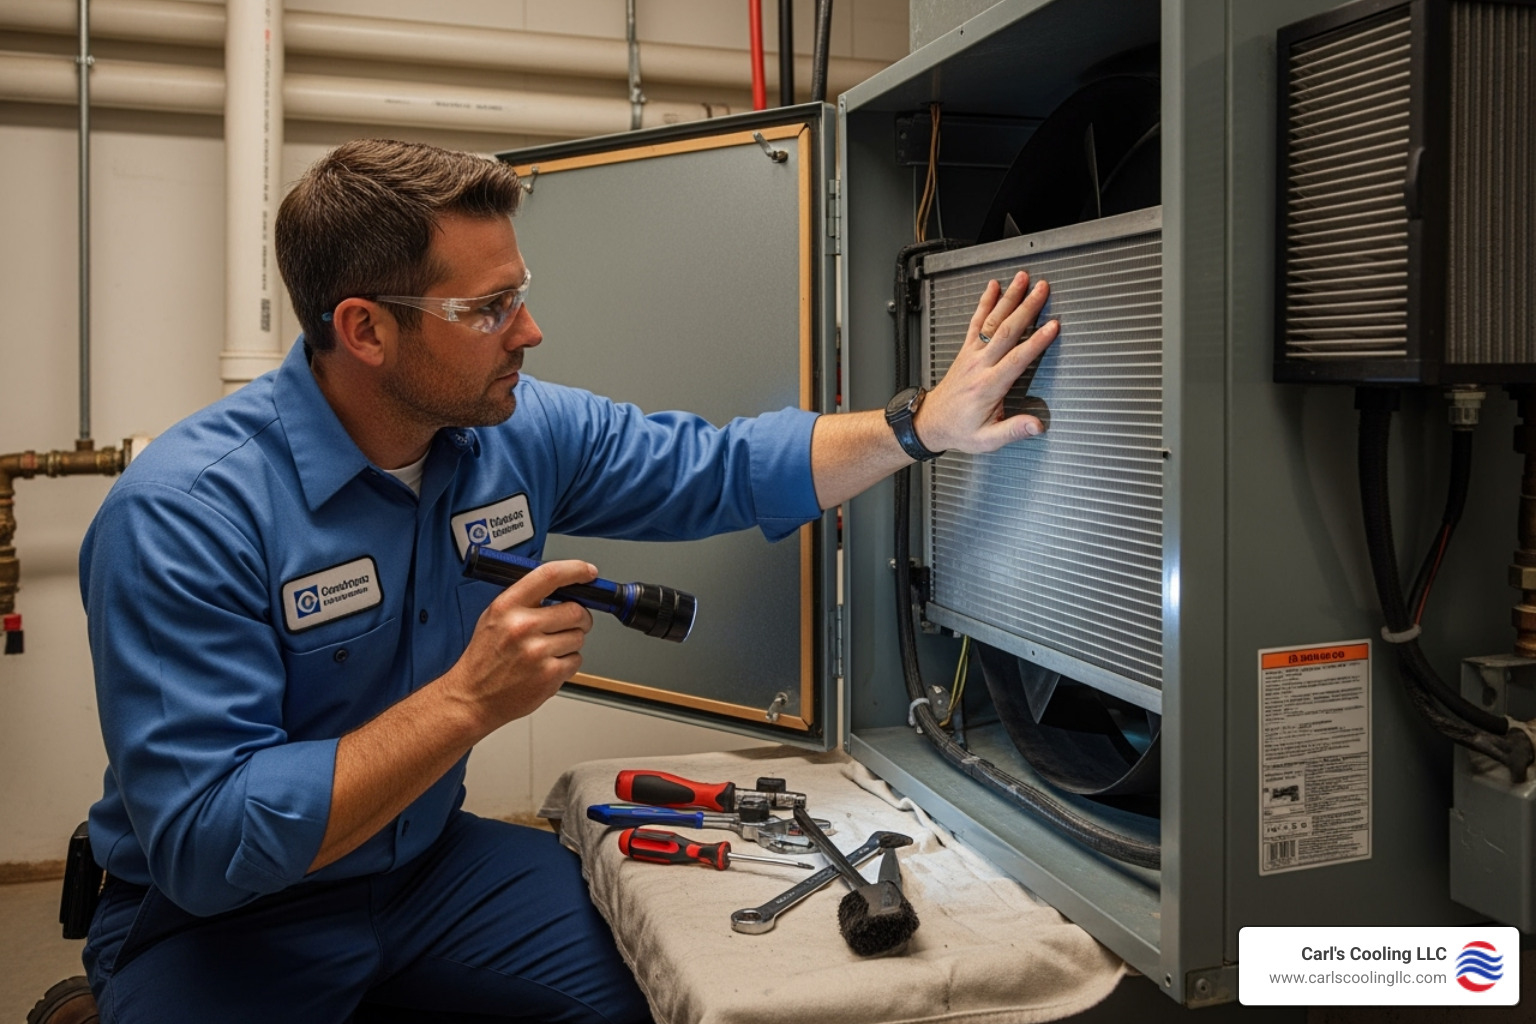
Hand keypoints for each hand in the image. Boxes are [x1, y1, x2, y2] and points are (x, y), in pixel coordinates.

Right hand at [442, 558, 596, 733]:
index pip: (549, 575)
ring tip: (547, 650)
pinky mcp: (549, 675)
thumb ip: (527, 599)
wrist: (473, 697)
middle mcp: (522, 626)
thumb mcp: (495, 617)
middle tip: (570, 623)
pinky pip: (577, 660)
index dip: (576, 570)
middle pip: (576, 610)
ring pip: (579, 636)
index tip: (588, 572)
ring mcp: (536, 652)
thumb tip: (564, 587)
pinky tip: (546, 666)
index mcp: (507, 606)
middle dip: (579, 617)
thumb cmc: (485, 658)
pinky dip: (567, 663)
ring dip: (571, 642)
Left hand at [916, 270, 1058, 453]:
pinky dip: (984, 302)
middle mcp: (980, 365)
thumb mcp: (987, 439)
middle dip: (1026, 308)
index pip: (1017, 358)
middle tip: (1042, 290)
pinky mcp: (966, 350)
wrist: (932, 422)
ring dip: (1008, 298)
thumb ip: (1013, 430)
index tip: (1052, 326)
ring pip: (992, 321)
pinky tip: (993, 287)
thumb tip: (1036, 426)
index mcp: (989, 386)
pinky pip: (975, 322)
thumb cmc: (960, 429)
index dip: (1036, 341)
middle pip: (1006, 331)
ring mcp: (972, 354)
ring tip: (1022, 279)